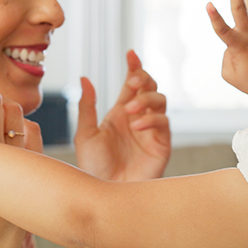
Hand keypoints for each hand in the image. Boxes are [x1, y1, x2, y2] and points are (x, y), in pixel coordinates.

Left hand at [74, 50, 170, 181]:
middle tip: (131, 82)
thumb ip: (87, 106)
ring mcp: (151, 130)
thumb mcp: (85, 134)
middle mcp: (138, 118)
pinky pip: (163, 122)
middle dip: (143, 79)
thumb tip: (84, 78)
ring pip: (159, 101)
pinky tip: (137, 125)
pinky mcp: (161, 144)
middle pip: (149, 87)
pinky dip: (151, 119)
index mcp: (120, 113)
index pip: (131, 84)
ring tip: (129, 110)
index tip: (130, 53)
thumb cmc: (93, 168)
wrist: (105, 194)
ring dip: (146, 99)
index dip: (134, 67)